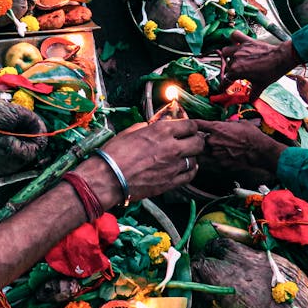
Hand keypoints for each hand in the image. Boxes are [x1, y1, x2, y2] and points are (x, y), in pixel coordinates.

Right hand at [84, 119, 204, 204]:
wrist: (108, 178)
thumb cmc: (115, 154)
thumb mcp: (130, 132)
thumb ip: (146, 128)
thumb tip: (152, 127)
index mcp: (162, 130)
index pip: (190, 125)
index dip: (190, 127)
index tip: (188, 129)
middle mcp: (172, 147)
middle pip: (198, 142)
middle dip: (196, 141)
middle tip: (190, 142)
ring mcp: (173, 166)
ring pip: (195, 159)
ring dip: (191, 157)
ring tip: (185, 156)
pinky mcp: (170, 182)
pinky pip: (190, 175)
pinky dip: (191, 171)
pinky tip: (186, 168)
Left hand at [196, 120, 287, 184]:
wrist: (260, 151)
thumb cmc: (252, 135)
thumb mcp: (240, 123)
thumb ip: (228, 123)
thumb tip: (225, 123)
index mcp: (217, 128)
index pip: (197, 124)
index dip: (191, 124)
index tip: (188, 125)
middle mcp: (213, 141)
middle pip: (198, 140)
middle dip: (201, 140)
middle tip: (207, 140)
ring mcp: (216, 154)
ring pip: (204, 153)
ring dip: (207, 151)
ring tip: (216, 150)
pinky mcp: (220, 164)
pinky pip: (213, 161)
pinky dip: (215, 160)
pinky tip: (223, 157)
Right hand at [218, 31, 302, 97]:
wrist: (281, 58)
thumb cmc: (271, 72)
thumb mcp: (261, 86)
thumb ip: (253, 94)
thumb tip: (250, 100)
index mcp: (237, 71)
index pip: (225, 80)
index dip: (222, 86)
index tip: (221, 89)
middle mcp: (235, 59)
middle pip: (227, 66)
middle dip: (229, 71)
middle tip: (234, 75)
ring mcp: (240, 49)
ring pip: (226, 51)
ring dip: (227, 55)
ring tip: (233, 59)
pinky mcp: (246, 41)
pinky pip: (235, 36)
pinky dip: (234, 38)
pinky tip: (235, 42)